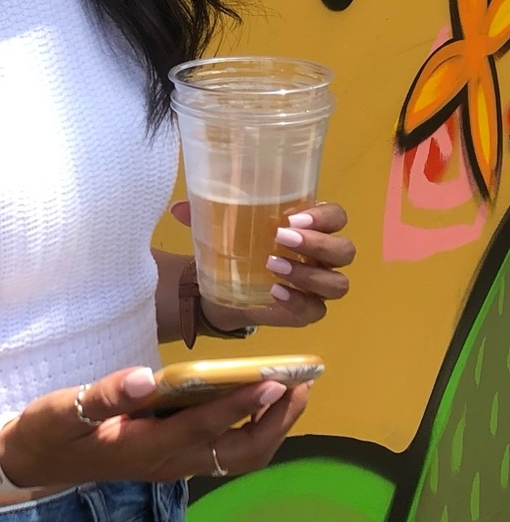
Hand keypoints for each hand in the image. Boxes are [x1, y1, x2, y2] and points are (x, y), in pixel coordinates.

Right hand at [0, 365, 308, 487]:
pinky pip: (226, 452)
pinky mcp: (172, 460)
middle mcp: (169, 463)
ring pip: (238, 457)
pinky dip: (252, 430)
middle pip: (239, 453)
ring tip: (293, 391)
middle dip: (276, 421)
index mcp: (145, 448)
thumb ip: (106, 395)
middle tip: (302, 383)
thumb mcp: (66, 411)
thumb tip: (147, 376)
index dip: (242, 406)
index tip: (275, 380)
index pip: (204, 428)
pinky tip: (258, 403)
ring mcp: (173, 466)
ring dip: (271, 428)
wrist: (35, 460)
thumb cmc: (50, 431)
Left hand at [170, 201, 355, 329]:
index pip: (337, 217)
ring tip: (272, 266)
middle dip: (317, 244)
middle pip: (344, 250)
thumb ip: (204, 214)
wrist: (217, 288)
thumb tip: (178, 209)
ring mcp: (317, 287)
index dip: (325, 217)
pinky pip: (316, 311)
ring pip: (337, 283)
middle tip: (281, 238)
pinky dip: (298, 302)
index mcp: (311, 228)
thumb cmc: (231, 248)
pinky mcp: (305, 312)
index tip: (293, 217)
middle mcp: (322, 258)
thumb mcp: (220, 227)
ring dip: (308, 274)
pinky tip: (275, 293)